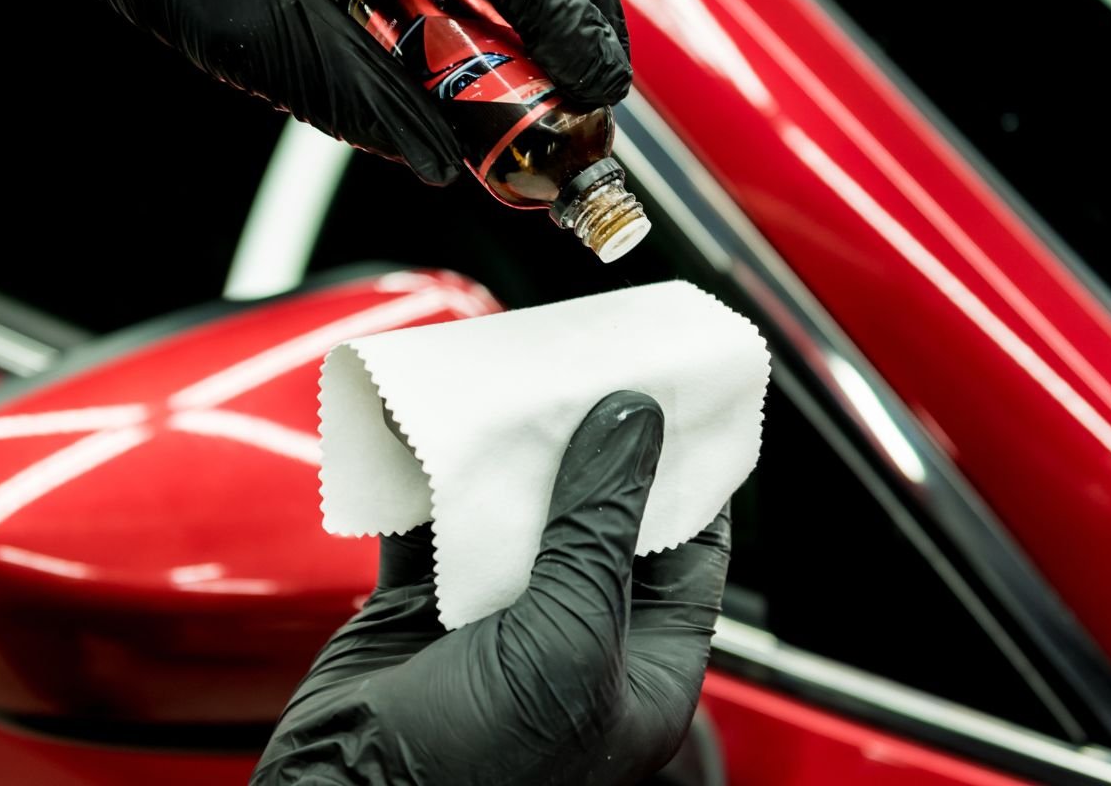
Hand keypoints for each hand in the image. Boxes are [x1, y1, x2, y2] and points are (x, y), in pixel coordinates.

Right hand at [252, 391, 730, 785]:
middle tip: (592, 365)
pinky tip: (434, 426)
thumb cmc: (479, 770)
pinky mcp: (420, 611)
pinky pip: (434, 525)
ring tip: (518, 380)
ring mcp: (496, 624)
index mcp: (641, 668)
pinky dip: (429, 475)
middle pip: (597, 519)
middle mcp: (575, 641)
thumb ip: (600, 528)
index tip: (684, 397)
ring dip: (510, 452)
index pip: (689, 551)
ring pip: (515, 513)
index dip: (689, 473)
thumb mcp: (570, 638)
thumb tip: (634, 424)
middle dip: (591, 443)